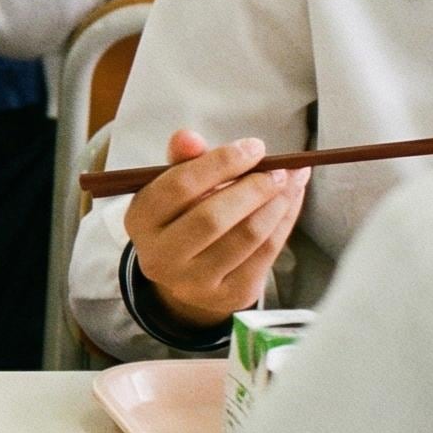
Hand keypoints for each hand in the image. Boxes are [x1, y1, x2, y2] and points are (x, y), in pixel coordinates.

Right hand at [124, 131, 309, 335]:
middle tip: (280, 170)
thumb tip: (188, 137)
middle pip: (212, 217)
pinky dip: (285, 223)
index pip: (179, 186)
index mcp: (140, 221)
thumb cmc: (183, 218)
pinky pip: (266, 254)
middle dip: (254, 188)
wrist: (188, 275)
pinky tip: (291, 202)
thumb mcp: (174, 187)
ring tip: (292, 181)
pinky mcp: (229, 295)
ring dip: (277, 204)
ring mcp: (195, 282)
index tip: (255, 147)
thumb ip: (183, 160)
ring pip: (246, 237)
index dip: (221, 163)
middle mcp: (160, 257)